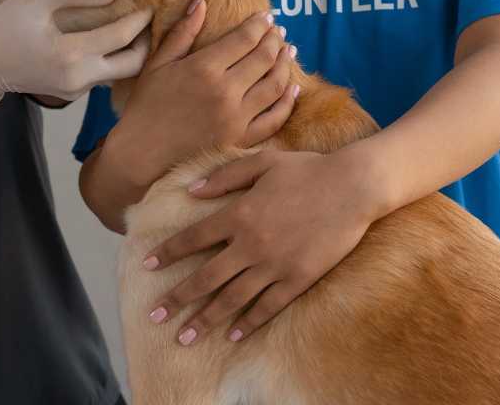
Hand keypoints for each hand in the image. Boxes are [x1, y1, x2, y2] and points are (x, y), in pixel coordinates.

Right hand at [0, 0, 152, 106]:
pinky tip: (107, 42)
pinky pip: (100, 77)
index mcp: (70, 54)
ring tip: (132, 29)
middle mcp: (78, 79)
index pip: (120, 36)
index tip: (150, 5)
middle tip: (147, 23)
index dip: (140, 19)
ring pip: (117, 74)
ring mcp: (76, 91)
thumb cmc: (6, 26)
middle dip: (146, 43)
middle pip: (132, 66)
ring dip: (129, 53)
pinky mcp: (72, 95)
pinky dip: (110, 60)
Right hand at [102, 0, 298, 191]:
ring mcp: (236, 118)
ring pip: (275, 85)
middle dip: (274, 40)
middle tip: (278, 31)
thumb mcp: (158, 64)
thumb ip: (182, 32)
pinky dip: (288, 101)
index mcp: (204, 68)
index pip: (244, 39)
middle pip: (264, 58)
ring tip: (288, 52)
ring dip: (285, 65)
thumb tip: (201, 1)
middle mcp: (225, 92)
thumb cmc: (145, 106)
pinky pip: (275, 118)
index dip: (259, 24)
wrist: (142, 153)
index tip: (266, 17)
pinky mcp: (241, 140)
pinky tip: (293, 88)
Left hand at [142, 148, 379, 346]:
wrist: (353, 186)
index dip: (168, 253)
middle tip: (155, 317)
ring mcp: (274, 265)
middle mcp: (250, 244)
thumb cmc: (306, 169)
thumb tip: (191, 190)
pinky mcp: (298, 279)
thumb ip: (223, 177)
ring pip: (232, 299)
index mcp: (238, 214)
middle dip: (177, 299)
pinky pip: (268, 307)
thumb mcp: (261, 163)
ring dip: (206, 320)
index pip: (193, 239)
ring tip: (185, 337)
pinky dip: (248, 323)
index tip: (146, 265)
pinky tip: (233, 335)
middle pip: (205, 278)